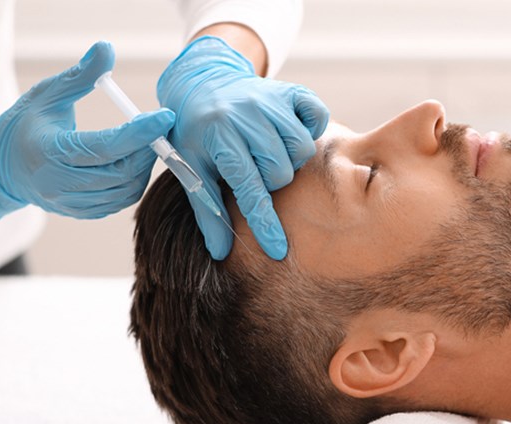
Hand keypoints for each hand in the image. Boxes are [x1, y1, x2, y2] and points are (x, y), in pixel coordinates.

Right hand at [0, 42, 174, 219]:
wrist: (2, 166)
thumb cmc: (26, 124)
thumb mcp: (47, 94)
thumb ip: (80, 76)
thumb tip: (107, 49)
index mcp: (49, 152)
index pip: (105, 147)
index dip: (140, 133)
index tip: (165, 117)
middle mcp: (59, 183)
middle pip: (121, 173)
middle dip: (146, 150)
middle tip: (156, 129)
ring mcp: (70, 202)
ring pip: (124, 191)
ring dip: (143, 167)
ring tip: (144, 144)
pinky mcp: (80, 213)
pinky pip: (119, 202)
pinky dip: (133, 182)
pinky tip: (131, 163)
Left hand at [157, 36, 328, 259]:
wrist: (204, 83)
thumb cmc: (196, 133)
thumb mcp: (192, 168)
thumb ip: (207, 209)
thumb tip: (220, 252)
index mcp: (218, 135)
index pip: (248, 188)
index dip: (264, 223)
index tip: (278, 251)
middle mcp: (246, 114)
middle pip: (281, 172)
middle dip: (271, 180)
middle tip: (255, 169)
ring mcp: (270, 99)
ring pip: (302, 149)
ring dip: (289, 159)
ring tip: (269, 152)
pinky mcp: (290, 90)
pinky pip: (318, 117)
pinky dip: (311, 128)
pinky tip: (289, 132)